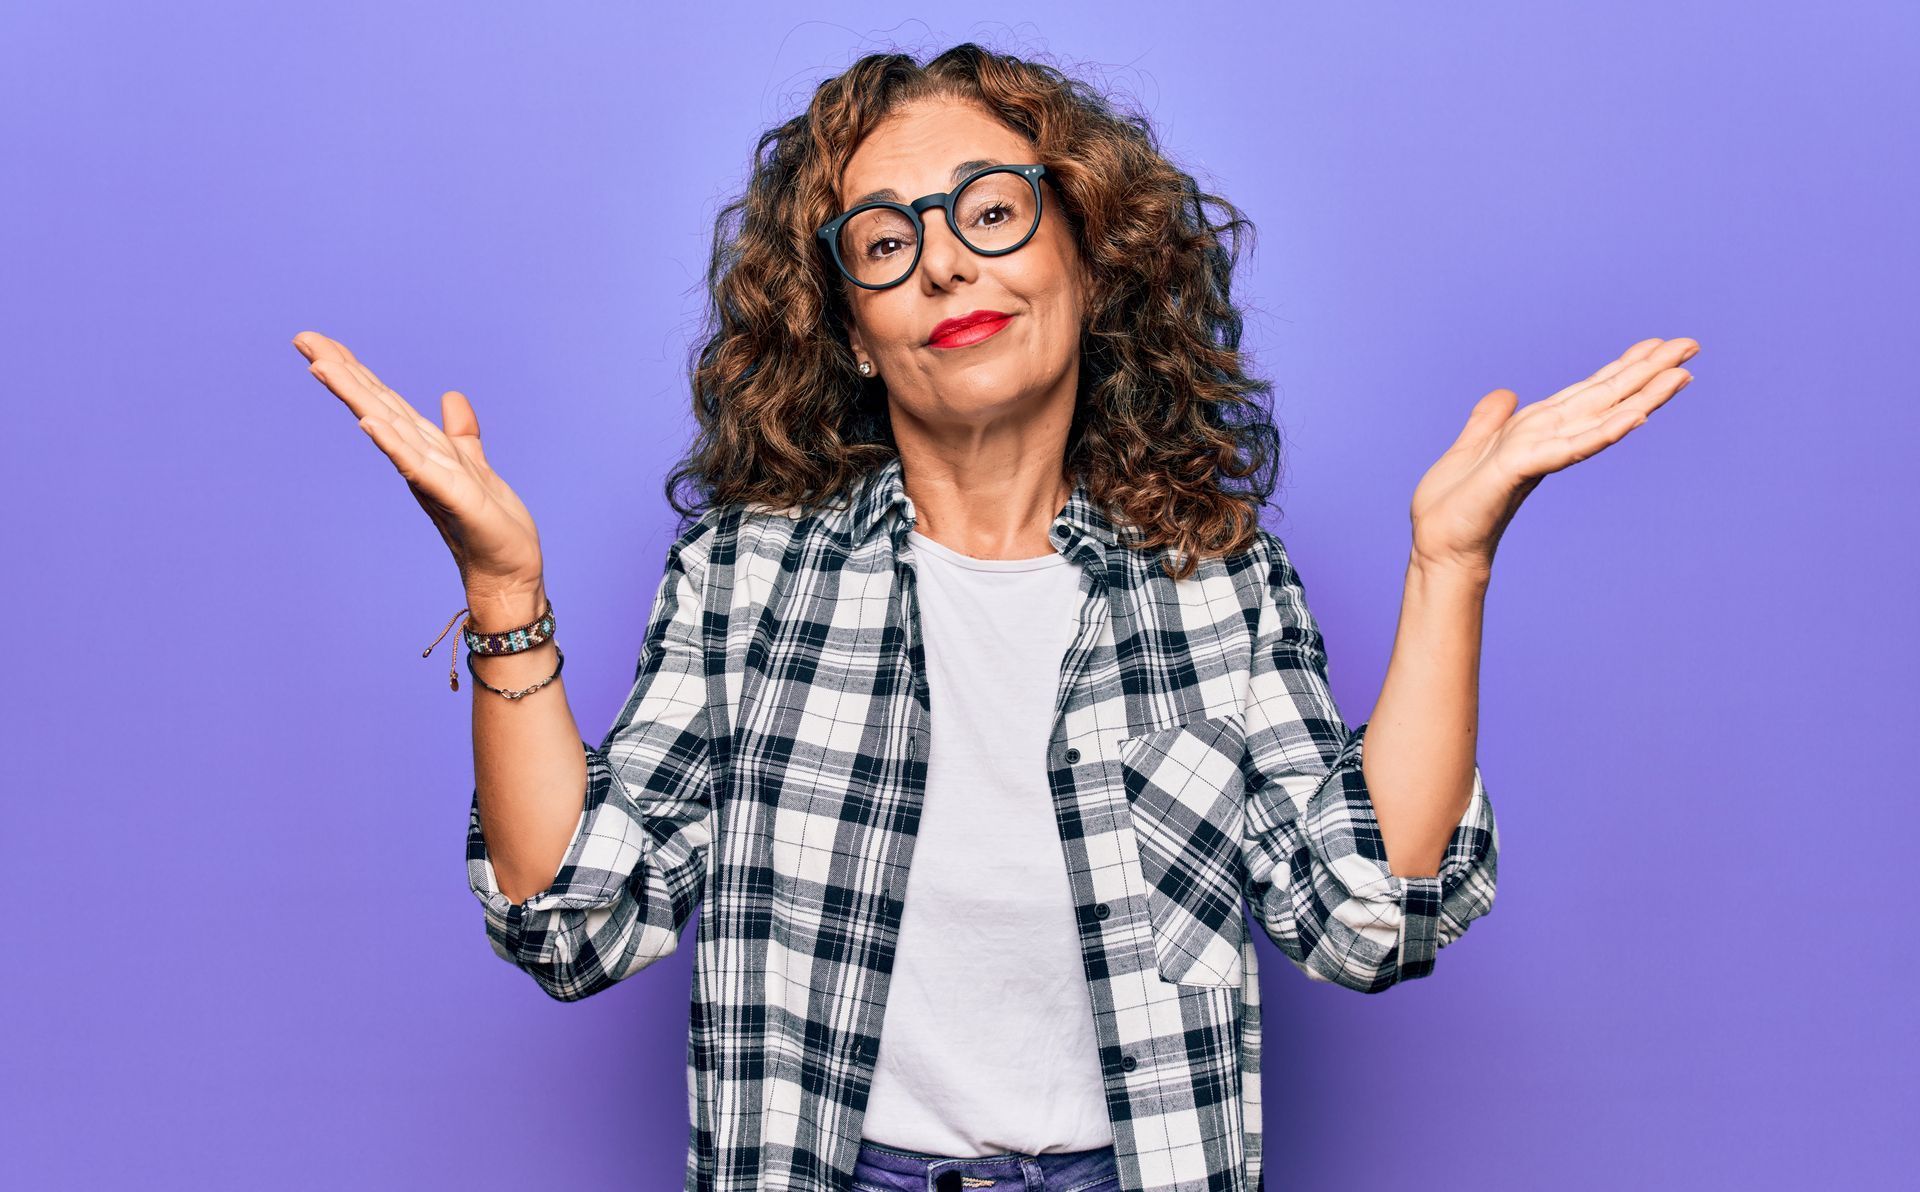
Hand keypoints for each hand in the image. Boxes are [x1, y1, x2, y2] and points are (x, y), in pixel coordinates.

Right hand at [293, 330, 545, 595]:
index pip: (383, 401)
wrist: (509, 571)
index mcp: (423, 447)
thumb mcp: (475, 465)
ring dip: (356, 397)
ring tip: (323, 366)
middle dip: (340, 372)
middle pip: (374, 406)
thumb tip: (450, 395)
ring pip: (387, 428)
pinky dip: (392, 444)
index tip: (319, 341)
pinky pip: (416, 466)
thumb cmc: (491, 525)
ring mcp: (430, 477)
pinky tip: (369, 423)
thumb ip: (460, 433)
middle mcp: (418, 458)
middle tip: (302, 339)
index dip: (354, 370)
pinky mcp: (450, 497)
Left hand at [1409, 336, 1699, 574]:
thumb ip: (1490, 420)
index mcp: (1537, 430)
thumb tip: (1505, 394)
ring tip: (1682, 374)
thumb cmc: (1453, 506)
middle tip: (1693, 344)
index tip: (1658, 342)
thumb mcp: (1471, 448)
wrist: (1438, 547)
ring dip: (1643, 396)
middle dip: (1649, 371)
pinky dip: (1603, 432)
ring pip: (1601, 418)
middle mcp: (1548, 440)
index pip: (1589, 392)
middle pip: (1607, 398)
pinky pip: (1570, 447)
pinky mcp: (1522, 470)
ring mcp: (1541, 455)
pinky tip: (1637, 416)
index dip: (1623, 367)